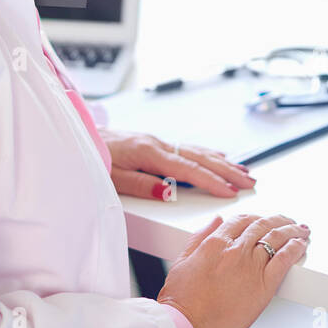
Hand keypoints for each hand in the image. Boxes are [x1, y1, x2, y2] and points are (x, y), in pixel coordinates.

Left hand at [100, 127, 255, 199]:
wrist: (77, 135)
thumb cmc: (92, 157)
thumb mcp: (111, 178)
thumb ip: (141, 184)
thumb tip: (169, 192)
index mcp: (147, 153)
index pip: (187, 169)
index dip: (211, 181)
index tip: (231, 192)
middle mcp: (156, 143)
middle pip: (198, 157)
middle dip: (227, 171)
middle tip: (250, 182)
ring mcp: (156, 141)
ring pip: (196, 151)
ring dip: (222, 162)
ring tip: (243, 171)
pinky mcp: (152, 141)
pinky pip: (187, 147)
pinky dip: (206, 152)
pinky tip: (218, 156)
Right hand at [157, 212, 309, 327]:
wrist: (188, 327)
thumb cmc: (181, 301)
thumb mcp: (182, 261)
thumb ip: (199, 238)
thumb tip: (216, 221)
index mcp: (214, 243)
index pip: (241, 220)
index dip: (255, 217)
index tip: (262, 219)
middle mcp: (235, 250)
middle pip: (262, 225)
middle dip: (277, 220)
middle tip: (287, 220)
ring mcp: (251, 266)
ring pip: (277, 238)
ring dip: (291, 230)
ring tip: (300, 229)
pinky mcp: (264, 285)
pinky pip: (285, 259)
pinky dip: (295, 248)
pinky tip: (301, 244)